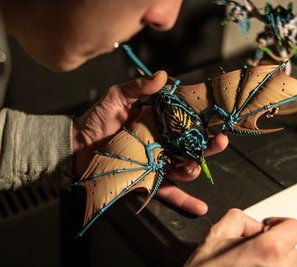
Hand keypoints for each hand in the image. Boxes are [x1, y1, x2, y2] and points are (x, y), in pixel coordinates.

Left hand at [73, 71, 227, 214]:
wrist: (76, 147)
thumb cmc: (95, 120)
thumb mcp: (115, 98)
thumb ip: (138, 87)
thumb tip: (162, 75)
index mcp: (158, 120)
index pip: (186, 116)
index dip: (204, 114)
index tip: (219, 112)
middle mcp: (162, 141)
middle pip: (193, 143)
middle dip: (210, 143)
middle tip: (220, 140)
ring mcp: (157, 161)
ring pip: (184, 166)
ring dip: (196, 167)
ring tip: (192, 166)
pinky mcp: (149, 179)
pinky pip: (168, 190)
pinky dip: (184, 199)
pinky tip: (200, 207)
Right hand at [184, 209, 296, 266]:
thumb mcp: (216, 235)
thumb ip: (238, 218)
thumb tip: (251, 224)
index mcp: (268, 250)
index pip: (296, 228)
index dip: (281, 224)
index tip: (269, 227)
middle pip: (292, 251)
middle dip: (274, 246)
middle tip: (252, 249)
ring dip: (271, 263)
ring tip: (247, 266)